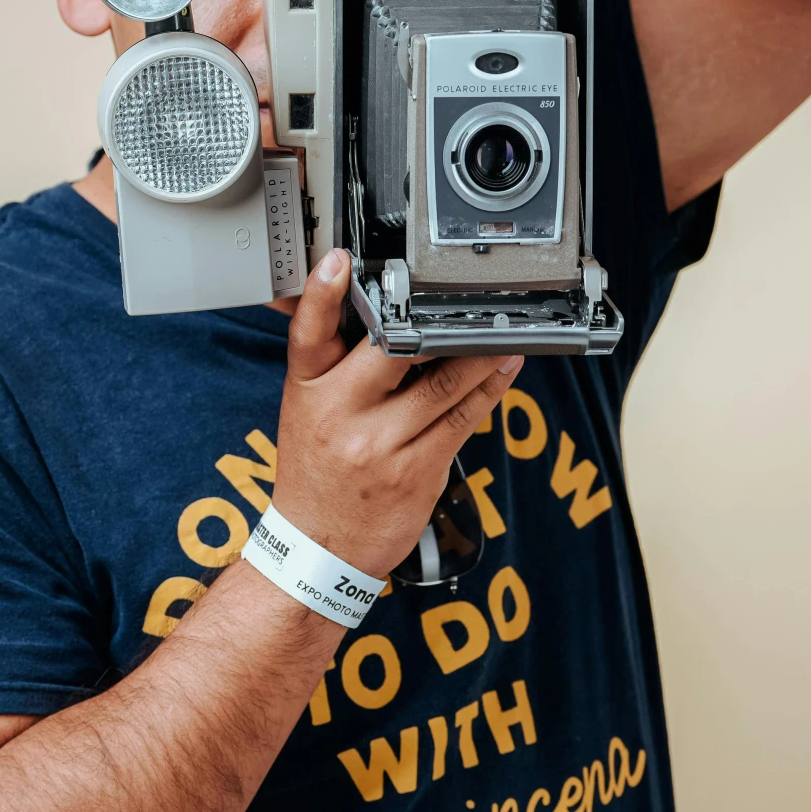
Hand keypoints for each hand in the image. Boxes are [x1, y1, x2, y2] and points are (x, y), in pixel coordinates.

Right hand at [271, 249, 521, 575]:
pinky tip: (504, 365)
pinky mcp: (418, 470)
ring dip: (480, 351)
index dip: (321, 293)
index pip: (308, 334)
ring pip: (443, 383)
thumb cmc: (316, 473)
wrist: (318, 550)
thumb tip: (367, 315)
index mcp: (309, 391)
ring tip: (502, 326)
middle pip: (393, 351)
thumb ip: (334, 363)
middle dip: (431, 321)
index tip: (340, 261)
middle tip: (462, 293)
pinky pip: (463, 418)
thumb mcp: (306, 410)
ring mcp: (381, 444)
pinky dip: (489, 386)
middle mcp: (341, 414)